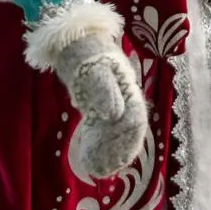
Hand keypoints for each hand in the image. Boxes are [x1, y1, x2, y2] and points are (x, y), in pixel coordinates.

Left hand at [53, 31, 146, 177]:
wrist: (76, 39)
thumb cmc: (87, 50)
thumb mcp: (96, 68)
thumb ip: (104, 90)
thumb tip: (113, 114)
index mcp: (129, 89)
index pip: (134, 121)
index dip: (127, 143)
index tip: (117, 161)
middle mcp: (124, 97)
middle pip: (126, 130)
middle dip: (118, 151)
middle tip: (104, 170)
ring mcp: (112, 100)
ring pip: (115, 130)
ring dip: (109, 150)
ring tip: (97, 169)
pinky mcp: (99, 103)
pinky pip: (102, 126)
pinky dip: (98, 141)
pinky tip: (88, 155)